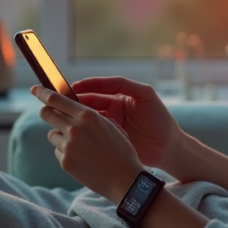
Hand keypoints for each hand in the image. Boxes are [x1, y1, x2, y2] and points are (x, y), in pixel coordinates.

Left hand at [32, 86, 142, 203]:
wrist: (123, 178)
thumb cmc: (120, 150)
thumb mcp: (109, 124)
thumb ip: (88, 115)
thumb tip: (70, 109)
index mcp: (87, 115)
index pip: (56, 99)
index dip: (42, 92)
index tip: (35, 89)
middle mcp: (74, 128)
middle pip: (47, 114)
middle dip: (46, 112)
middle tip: (48, 112)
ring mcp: (68, 146)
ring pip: (52, 134)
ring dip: (59, 135)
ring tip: (78, 144)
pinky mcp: (65, 162)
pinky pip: (58, 151)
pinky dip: (65, 152)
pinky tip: (81, 157)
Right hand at [68, 76, 182, 172]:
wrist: (168, 147)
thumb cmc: (160, 118)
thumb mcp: (146, 95)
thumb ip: (126, 85)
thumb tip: (104, 81)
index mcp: (120, 97)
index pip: (98, 89)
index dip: (85, 87)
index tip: (72, 87)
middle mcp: (112, 110)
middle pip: (89, 103)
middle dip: (75, 101)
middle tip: (59, 101)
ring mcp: (109, 126)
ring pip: (87, 119)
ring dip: (76, 117)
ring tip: (63, 116)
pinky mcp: (108, 141)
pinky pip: (92, 135)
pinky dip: (82, 132)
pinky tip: (73, 132)